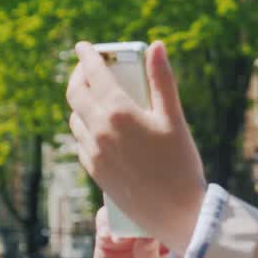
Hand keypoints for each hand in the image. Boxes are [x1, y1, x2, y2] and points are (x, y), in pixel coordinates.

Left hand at [67, 40, 204, 251]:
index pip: (93, 74)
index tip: (84, 46)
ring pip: (75, 119)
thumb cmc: (181, 163)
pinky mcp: (94, 171)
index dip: (86, 56)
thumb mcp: (174, 117)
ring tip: (96, 98)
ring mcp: (93, 153)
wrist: (176, 212)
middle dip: (78, 76)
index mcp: (119, 112)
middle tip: (87, 69)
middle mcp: (99, 131)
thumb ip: (162, 80)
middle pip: (75, 95)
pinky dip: (85, 128)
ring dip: (81, 103)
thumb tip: (155, 45)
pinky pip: (81, 142)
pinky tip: (100, 128)